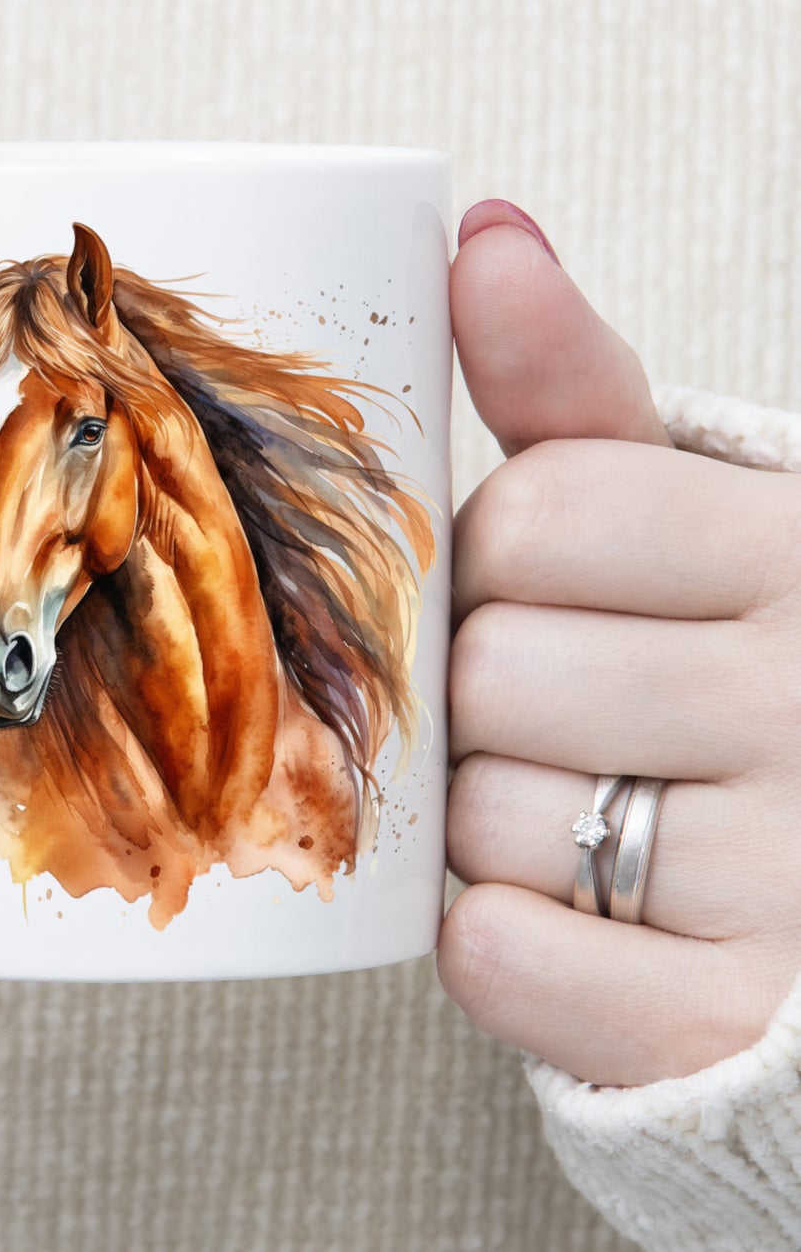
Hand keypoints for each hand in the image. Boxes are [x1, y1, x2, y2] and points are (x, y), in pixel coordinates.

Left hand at [437, 199, 800, 1087]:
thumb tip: (483, 232)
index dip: (498, 556)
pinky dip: (497, 940)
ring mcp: (790, 878)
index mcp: (795, 549)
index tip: (543, 583)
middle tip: (557, 709)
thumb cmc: (720, 659)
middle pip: (492, 669)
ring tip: (577, 806)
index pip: (540, 512)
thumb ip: (572, 385)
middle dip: (484, 690)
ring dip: (488, 817)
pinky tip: (559, 912)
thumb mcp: (680, 506)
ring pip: (485, 817)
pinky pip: (502, 957)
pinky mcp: (723, 1021)